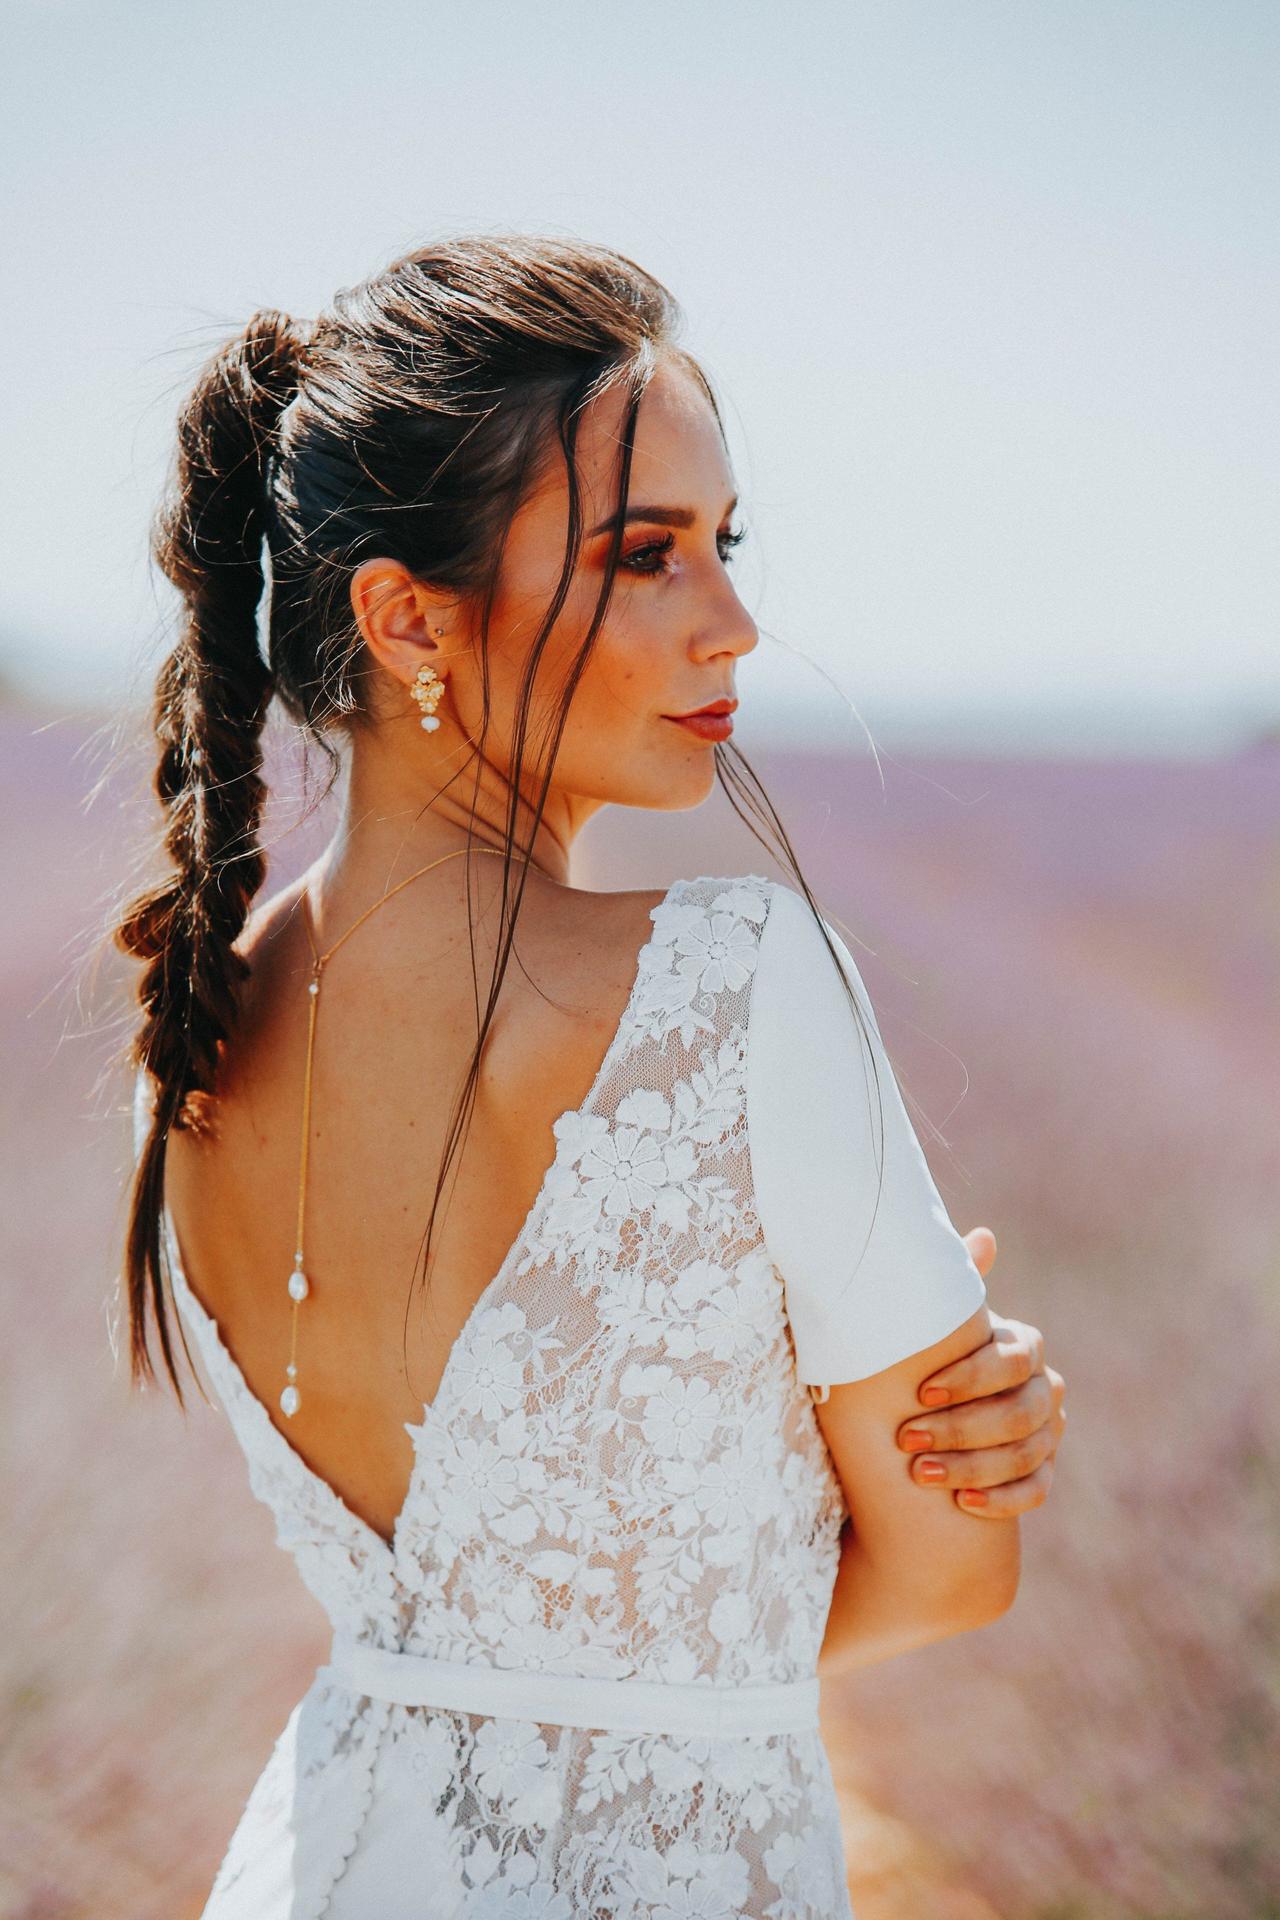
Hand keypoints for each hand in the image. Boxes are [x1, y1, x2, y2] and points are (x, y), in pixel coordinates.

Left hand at [897, 1228, 1065, 1517]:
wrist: (923, 1416)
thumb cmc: (924, 1356)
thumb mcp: (933, 1322)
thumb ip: (955, 1284)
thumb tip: (985, 1236)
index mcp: (1024, 1346)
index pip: (1013, 1360)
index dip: (970, 1377)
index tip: (920, 1391)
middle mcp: (1044, 1388)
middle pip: (1021, 1412)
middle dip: (962, 1428)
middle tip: (908, 1439)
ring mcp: (1048, 1433)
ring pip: (1026, 1454)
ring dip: (972, 1466)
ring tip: (920, 1473)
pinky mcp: (1042, 1474)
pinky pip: (1035, 1491)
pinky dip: (1000, 1499)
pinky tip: (961, 1503)